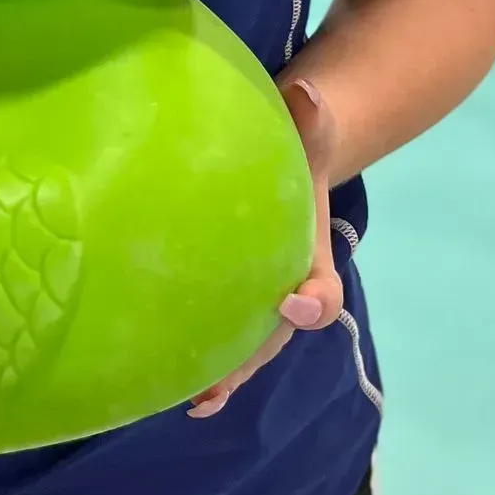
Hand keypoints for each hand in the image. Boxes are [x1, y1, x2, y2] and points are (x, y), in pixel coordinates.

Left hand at [189, 75, 345, 418]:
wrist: (288, 166)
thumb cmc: (297, 153)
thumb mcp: (310, 133)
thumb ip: (310, 120)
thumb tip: (306, 93)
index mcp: (312, 257)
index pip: (322, 290)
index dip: (313, 302)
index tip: (295, 304)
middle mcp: (288, 291)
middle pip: (277, 337)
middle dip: (250, 360)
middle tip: (220, 383)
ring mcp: (258, 303)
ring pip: (246, 350)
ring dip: (223, 376)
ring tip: (196, 400)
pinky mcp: (226, 303)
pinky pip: (219, 342)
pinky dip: (201, 368)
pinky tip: (172, 390)